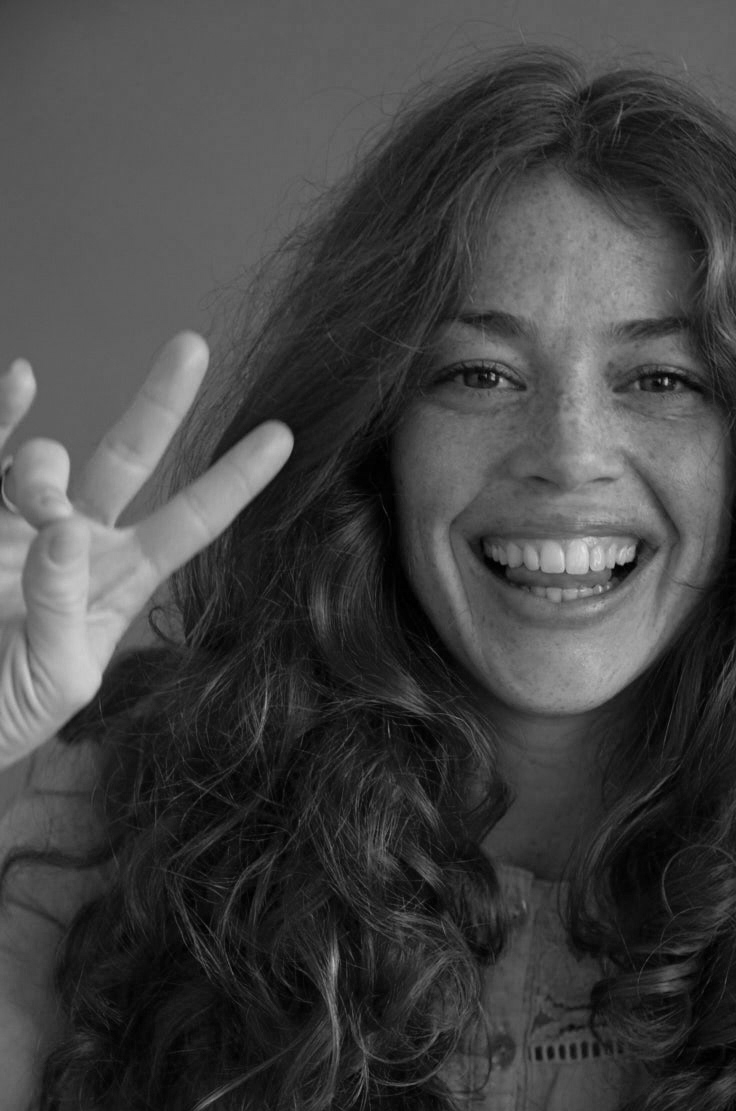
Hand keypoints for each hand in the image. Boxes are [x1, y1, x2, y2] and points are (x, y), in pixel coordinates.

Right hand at [0, 332, 292, 768]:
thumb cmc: (6, 713)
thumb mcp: (56, 678)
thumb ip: (65, 606)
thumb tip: (65, 532)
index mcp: (119, 581)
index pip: (190, 523)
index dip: (235, 481)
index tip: (282, 438)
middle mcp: (76, 541)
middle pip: (130, 458)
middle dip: (161, 403)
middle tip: (193, 347)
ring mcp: (20, 522)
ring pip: (50, 463)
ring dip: (46, 473)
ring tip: (32, 512)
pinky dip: (6, 413)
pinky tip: (21, 381)